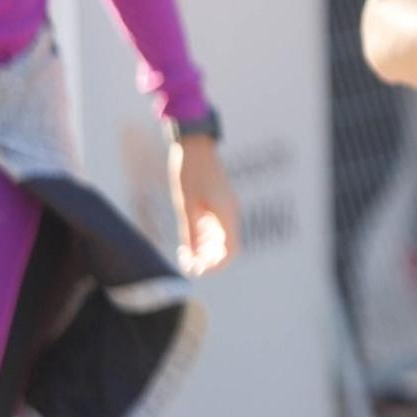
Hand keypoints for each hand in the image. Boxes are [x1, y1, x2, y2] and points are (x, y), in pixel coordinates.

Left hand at [169, 136, 239, 275]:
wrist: (194, 145)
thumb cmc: (190, 172)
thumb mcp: (185, 204)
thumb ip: (190, 231)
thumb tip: (191, 256)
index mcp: (226, 214)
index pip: (230, 251)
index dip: (216, 266)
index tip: (197, 271)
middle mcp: (230, 213)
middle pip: (227, 248)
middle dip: (209, 261)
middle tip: (188, 266)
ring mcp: (225, 208)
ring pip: (221, 240)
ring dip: (206, 252)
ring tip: (185, 257)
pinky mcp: (218, 204)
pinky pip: (216, 229)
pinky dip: (204, 240)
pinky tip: (187, 243)